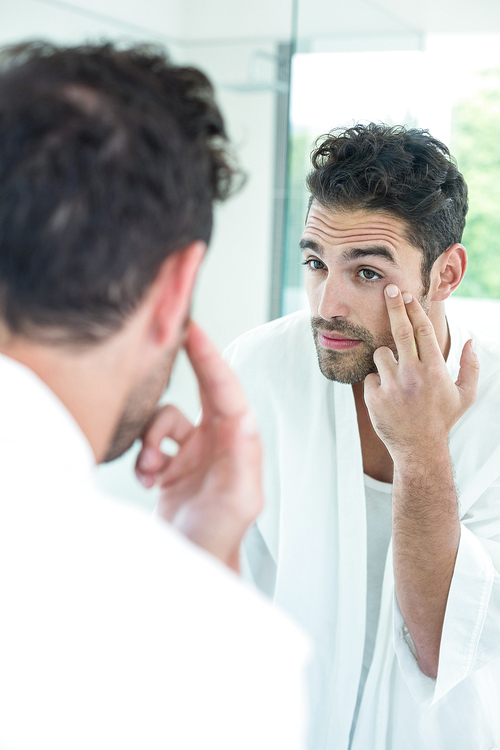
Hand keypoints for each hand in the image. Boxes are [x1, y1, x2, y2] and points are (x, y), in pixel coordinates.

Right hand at [135, 321, 262, 572]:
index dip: (210, 359)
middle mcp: (220, 442)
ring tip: (150, 470)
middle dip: (190, 364)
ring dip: (151, 440)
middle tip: (170, 337)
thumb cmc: (217, 538)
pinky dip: (143, 457)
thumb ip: (243, 459)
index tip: (194, 331)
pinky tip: (148, 480)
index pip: (226, 391)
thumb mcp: (237, 501)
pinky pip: (152, 442)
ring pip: (166, 419)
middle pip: (205, 390)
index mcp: (239, 444)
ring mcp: (196, 452)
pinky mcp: (174, 464)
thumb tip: (246, 416)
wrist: (189, 565)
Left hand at [364, 284, 478, 461]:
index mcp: (435, 370)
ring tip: (397, 378)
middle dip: (394, 306)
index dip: (414, 310)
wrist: (419, 448)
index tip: (407, 294)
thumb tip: (470, 341)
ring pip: (381, 354)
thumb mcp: (465, 395)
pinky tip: (388, 397)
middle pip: (400, 331)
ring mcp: (392, 385)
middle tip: (388, 290)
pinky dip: (377, 382)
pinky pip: (370, 376)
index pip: (423, 330)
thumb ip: (471, 366)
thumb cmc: (442, 419)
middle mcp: (413, 374)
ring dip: (386, 359)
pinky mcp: (374, 397)